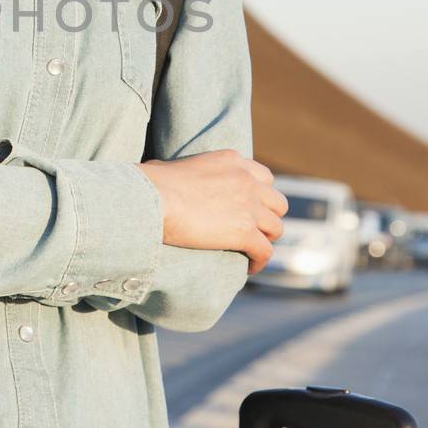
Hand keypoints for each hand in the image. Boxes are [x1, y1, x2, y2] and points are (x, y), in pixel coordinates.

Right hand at [136, 150, 287, 275]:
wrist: (152, 198)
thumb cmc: (150, 183)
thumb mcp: (175, 166)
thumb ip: (183, 171)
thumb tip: (158, 174)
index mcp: (232, 160)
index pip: (264, 177)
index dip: (260, 195)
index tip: (251, 208)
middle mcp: (246, 180)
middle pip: (277, 202)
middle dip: (268, 218)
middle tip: (253, 231)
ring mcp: (249, 206)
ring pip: (276, 228)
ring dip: (266, 240)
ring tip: (251, 250)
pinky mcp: (244, 231)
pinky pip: (265, 251)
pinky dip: (259, 261)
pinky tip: (249, 267)